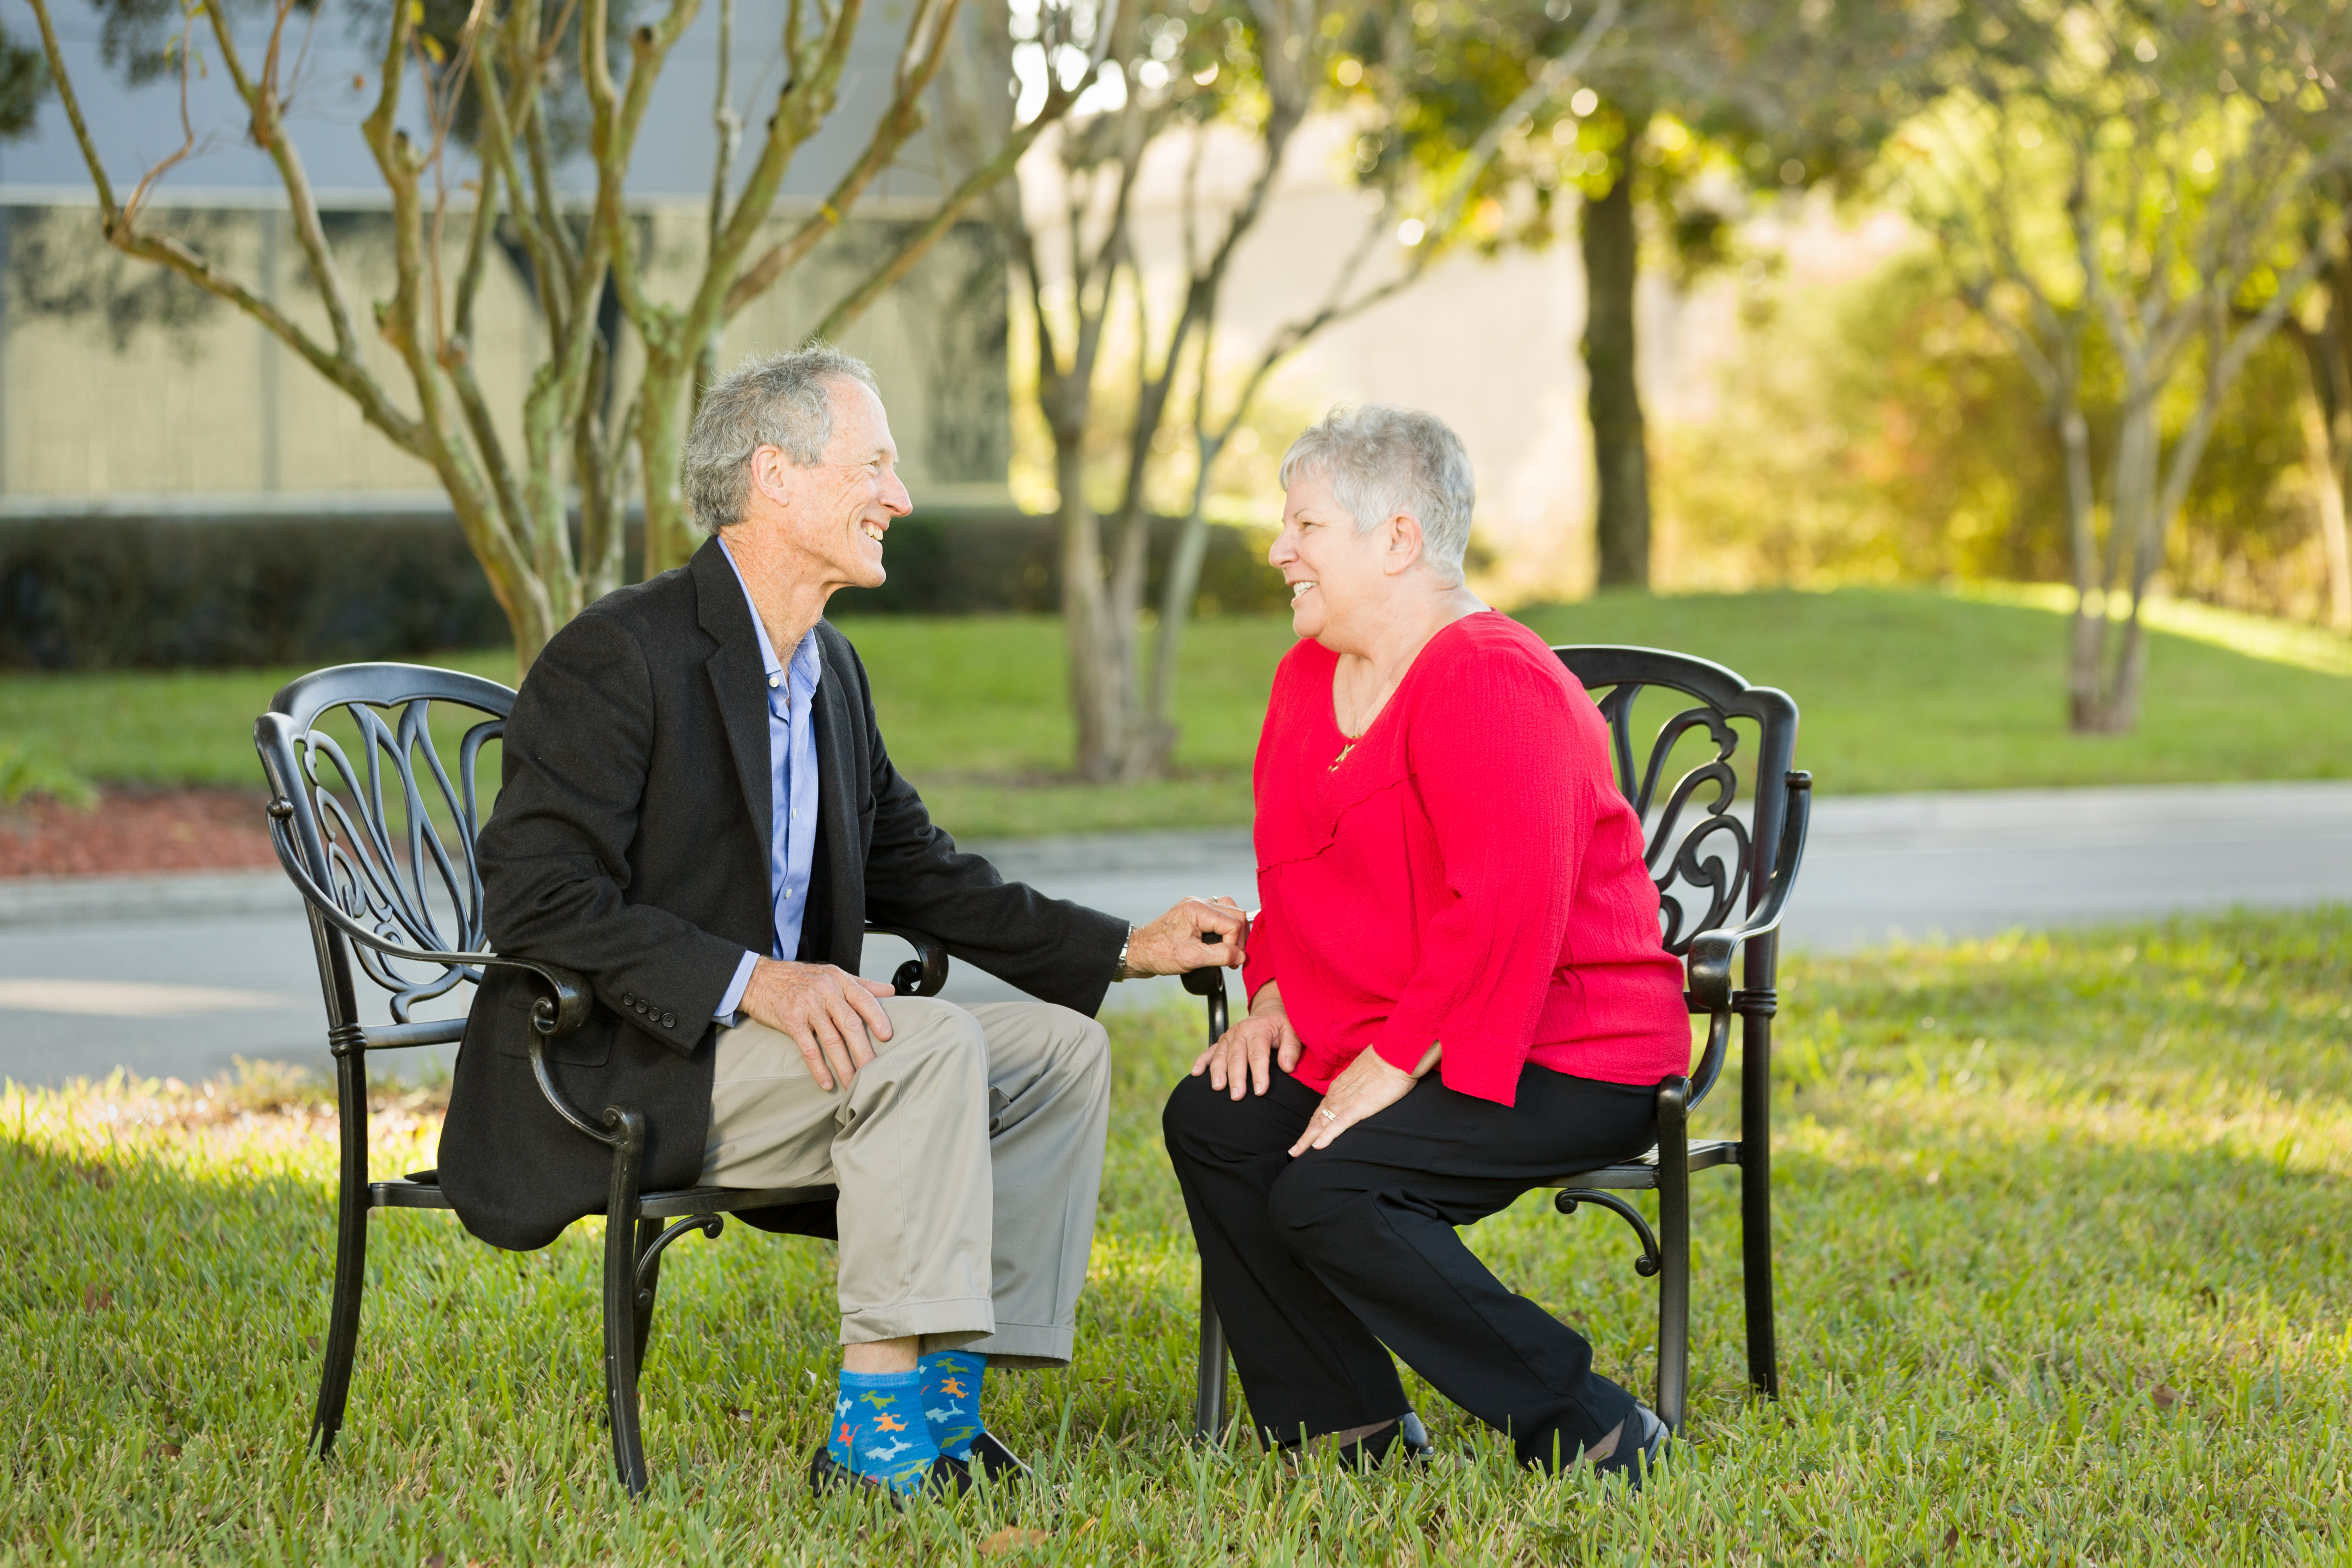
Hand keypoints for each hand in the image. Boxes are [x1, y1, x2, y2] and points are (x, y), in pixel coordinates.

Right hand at [739, 957, 893, 1092]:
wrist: (758, 978)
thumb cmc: (799, 978)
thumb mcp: (831, 974)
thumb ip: (862, 984)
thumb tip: (890, 991)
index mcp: (838, 980)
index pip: (864, 999)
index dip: (877, 1018)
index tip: (887, 1037)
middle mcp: (825, 992)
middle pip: (850, 1024)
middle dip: (864, 1050)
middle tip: (875, 1071)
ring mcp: (807, 1007)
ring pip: (831, 1040)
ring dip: (844, 1065)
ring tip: (854, 1083)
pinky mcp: (791, 1021)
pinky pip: (809, 1049)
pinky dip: (819, 1068)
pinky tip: (827, 1083)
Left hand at [1124, 896, 1248, 976]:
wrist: (1138, 952)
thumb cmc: (1159, 954)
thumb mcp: (1193, 958)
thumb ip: (1221, 955)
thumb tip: (1242, 956)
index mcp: (1198, 909)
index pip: (1233, 923)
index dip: (1235, 944)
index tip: (1229, 963)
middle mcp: (1199, 903)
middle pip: (1236, 913)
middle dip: (1238, 938)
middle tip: (1232, 959)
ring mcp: (1196, 906)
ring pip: (1229, 912)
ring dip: (1234, 931)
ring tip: (1228, 950)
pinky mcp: (1194, 914)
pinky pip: (1219, 915)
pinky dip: (1224, 929)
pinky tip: (1219, 943)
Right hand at [1190, 1005, 1302, 1098]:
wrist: (1269, 1011)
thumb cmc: (1282, 1025)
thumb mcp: (1293, 1031)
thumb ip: (1291, 1048)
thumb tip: (1287, 1067)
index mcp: (1258, 1029)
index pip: (1258, 1053)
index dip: (1259, 1073)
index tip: (1260, 1091)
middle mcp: (1240, 1032)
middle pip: (1236, 1057)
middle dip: (1236, 1077)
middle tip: (1237, 1096)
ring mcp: (1229, 1037)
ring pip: (1221, 1056)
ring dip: (1218, 1072)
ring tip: (1218, 1088)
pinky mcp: (1222, 1041)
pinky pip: (1209, 1052)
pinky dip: (1201, 1062)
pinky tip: (1195, 1074)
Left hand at [1289, 1048, 1422, 1156]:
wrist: (1395, 1054)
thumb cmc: (1385, 1061)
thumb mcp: (1366, 1074)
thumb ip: (1359, 1085)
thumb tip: (1361, 1091)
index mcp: (1339, 1086)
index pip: (1322, 1109)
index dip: (1313, 1123)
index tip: (1306, 1136)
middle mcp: (1338, 1094)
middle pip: (1317, 1118)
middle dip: (1305, 1136)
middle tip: (1294, 1152)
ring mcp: (1346, 1101)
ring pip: (1322, 1123)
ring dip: (1308, 1139)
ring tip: (1297, 1153)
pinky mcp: (1358, 1107)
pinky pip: (1339, 1124)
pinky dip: (1327, 1135)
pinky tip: (1317, 1146)